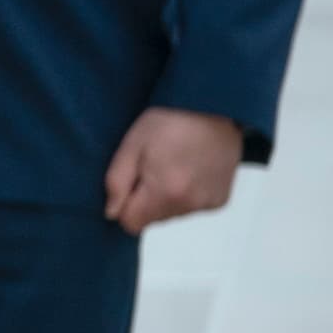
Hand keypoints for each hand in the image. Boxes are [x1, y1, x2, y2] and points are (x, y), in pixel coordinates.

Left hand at [104, 106, 244, 234]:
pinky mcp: (220, 200)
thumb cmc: (169, 122)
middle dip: (145, 200)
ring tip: (172, 165)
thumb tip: (112, 213)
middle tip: (152, 167)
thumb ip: (116, 183)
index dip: (124, 205)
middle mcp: (191, 203)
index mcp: (166, 191)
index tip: (129, 182)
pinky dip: (186, 195)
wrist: (214, 108)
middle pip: (152, 220)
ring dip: (166, 197)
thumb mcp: (131, 145)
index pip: (131, 223)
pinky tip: (189, 170)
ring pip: (171, 214)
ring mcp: (208, 203)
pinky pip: (191, 207)